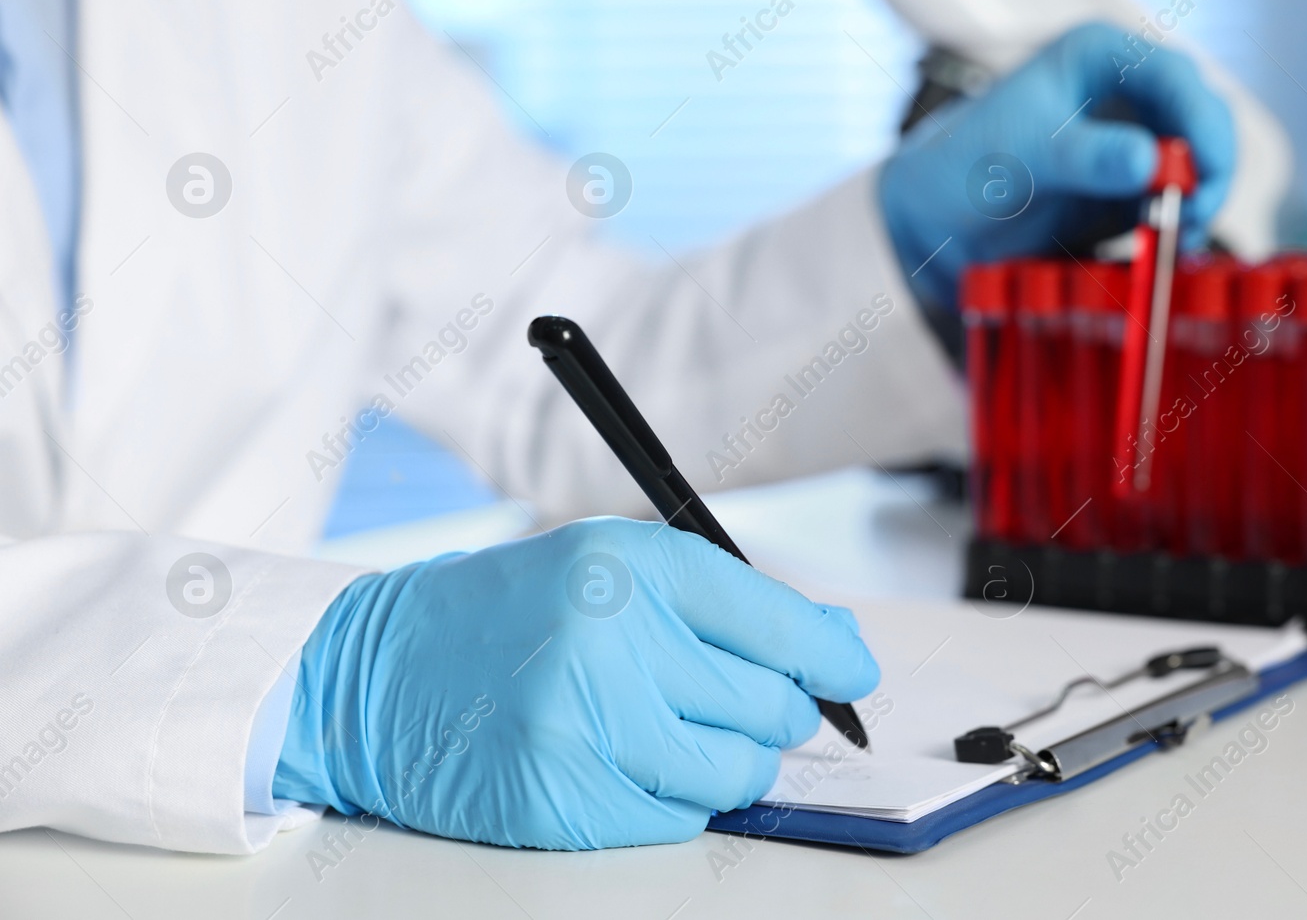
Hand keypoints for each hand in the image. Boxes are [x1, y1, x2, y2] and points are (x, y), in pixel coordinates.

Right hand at [272, 517, 878, 848]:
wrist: (379, 672)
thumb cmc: (516, 614)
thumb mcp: (615, 569)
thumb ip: (731, 604)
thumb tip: (845, 652)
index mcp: (631, 564)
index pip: (778, 622)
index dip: (829, 657)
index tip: (851, 675)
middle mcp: (611, 637)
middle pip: (771, 705)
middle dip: (768, 709)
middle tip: (721, 697)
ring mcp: (584, 724)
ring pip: (736, 772)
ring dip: (725, 761)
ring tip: (670, 729)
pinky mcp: (562, 798)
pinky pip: (679, 818)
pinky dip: (671, 797)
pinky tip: (622, 760)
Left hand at [879, 22, 1235, 311]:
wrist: (934, 219)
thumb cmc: (965, 165)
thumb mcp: (1023, 157)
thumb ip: (1086, 157)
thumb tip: (1152, 162)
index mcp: (1102, 55)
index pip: (1177, 77)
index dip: (1203, 125)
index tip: (1203, 178)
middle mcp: (1127, 90)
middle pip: (1202, 121)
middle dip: (1209, 170)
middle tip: (1189, 219)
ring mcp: (1134, 140)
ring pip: (1199, 164)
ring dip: (1198, 203)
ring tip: (1172, 239)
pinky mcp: (1131, 190)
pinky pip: (1177, 203)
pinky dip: (1180, 227)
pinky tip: (1161, 250)